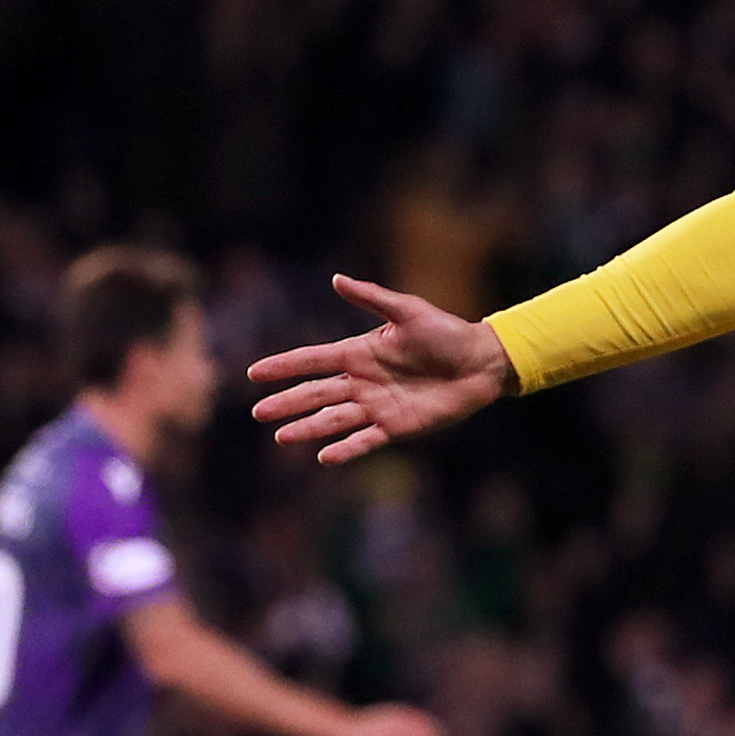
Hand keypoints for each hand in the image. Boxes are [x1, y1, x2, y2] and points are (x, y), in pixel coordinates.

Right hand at [248, 275, 516, 464]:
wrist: (481, 362)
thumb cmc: (446, 332)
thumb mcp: (408, 311)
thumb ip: (372, 298)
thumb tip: (336, 279)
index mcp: (359, 352)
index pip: (312, 360)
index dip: (284, 366)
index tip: (254, 373)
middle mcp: (362, 381)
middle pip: (316, 393)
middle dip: (287, 402)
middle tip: (258, 412)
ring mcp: (377, 405)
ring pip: (334, 419)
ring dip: (308, 428)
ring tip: (281, 437)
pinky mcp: (396, 426)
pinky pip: (365, 440)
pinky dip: (346, 448)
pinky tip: (324, 456)